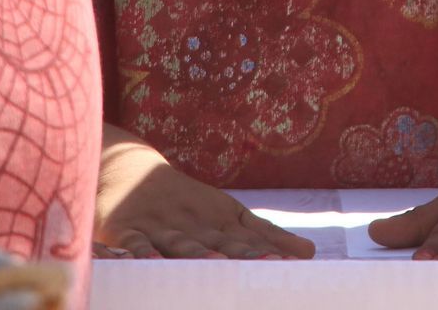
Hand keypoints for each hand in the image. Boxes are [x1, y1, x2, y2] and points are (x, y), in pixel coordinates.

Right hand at [97, 134, 312, 259]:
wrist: (127, 171)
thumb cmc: (189, 205)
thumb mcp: (228, 216)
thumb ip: (266, 236)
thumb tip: (310, 252)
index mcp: (221, 220)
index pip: (249, 238)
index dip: (269, 249)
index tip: (293, 263)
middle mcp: (195, 223)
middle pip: (220, 242)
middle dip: (242, 255)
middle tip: (267, 265)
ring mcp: (162, 227)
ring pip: (181, 244)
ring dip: (199, 254)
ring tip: (217, 264)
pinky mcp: (128, 231)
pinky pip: (135, 243)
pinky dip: (142, 252)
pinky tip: (151, 261)